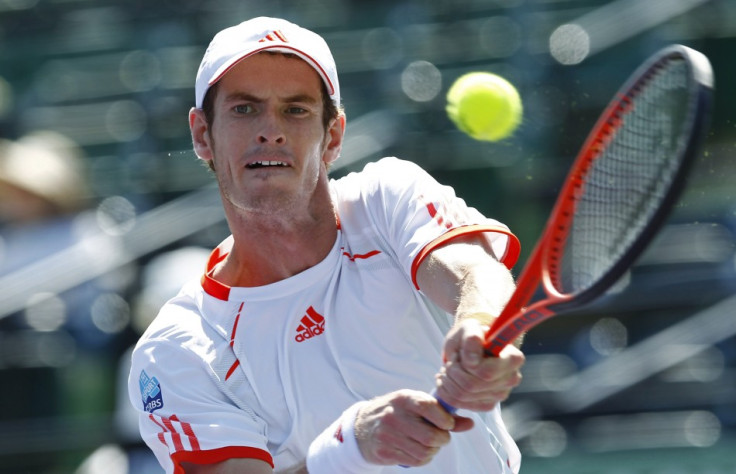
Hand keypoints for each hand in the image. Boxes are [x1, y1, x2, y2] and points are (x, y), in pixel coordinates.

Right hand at [353, 389, 473, 466]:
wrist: (361, 426)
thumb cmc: (397, 413)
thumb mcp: (414, 405)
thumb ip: (442, 413)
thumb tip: (469, 423)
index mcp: (403, 398)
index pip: (429, 407)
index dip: (445, 419)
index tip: (447, 424)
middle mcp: (394, 416)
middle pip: (431, 436)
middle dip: (442, 439)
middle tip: (440, 437)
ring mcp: (387, 435)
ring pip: (425, 451)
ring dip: (433, 450)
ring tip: (428, 444)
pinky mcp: (384, 452)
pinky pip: (415, 461)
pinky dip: (423, 459)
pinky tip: (417, 450)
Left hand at [435, 318, 524, 411]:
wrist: (473, 346)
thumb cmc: (473, 336)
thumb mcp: (469, 327)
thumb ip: (472, 338)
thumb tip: (472, 360)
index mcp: (513, 358)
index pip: (486, 372)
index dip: (466, 364)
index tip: (461, 353)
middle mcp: (511, 379)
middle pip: (472, 386)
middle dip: (453, 372)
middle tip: (449, 362)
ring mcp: (500, 394)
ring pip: (464, 396)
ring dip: (448, 382)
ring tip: (447, 370)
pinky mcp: (488, 404)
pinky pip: (461, 404)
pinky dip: (447, 393)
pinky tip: (446, 380)